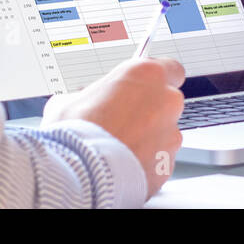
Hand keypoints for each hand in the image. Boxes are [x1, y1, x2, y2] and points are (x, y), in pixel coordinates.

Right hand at [41, 56, 185, 198]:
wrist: (80, 174)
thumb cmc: (76, 134)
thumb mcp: (72, 99)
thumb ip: (93, 95)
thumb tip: (89, 102)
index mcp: (147, 75)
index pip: (170, 69)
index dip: (155, 81)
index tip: (142, 88)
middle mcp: (166, 101)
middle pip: (167, 103)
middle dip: (149, 111)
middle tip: (121, 122)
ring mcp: (171, 135)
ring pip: (164, 134)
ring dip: (147, 139)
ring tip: (118, 149)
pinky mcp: (167, 164)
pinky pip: (159, 160)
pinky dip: (145, 163)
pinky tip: (122, 166)